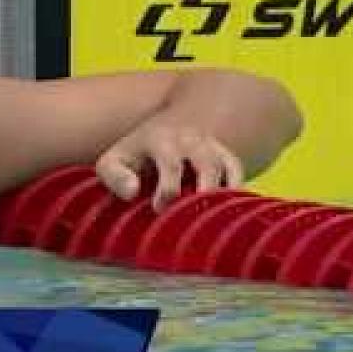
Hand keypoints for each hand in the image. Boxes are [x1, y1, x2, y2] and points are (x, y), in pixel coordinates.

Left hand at [95, 122, 244, 211]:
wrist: (164, 128)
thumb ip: (114, 176)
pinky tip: (228, 219)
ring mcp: (213, 149)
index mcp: (161, 140)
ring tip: (213, 224)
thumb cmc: (134, 155)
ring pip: (228, 170)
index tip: (159, 209)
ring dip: (222, 198)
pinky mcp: (227, 158)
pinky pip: (239, 175)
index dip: (168, 191)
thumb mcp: (113, 160)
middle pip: (207, 165)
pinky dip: (238, 196)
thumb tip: (133, 192)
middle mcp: (192, 141)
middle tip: (193, 219)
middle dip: (203, 192)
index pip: (171, 165)